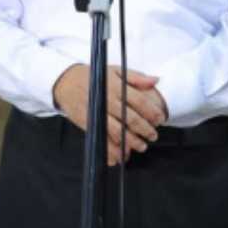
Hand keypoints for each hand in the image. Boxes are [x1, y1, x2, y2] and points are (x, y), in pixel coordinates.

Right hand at [53, 64, 167, 165]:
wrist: (67, 82)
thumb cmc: (94, 76)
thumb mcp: (115, 71)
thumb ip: (136, 77)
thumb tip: (156, 80)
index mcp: (116, 86)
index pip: (139, 101)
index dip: (152, 112)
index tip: (160, 119)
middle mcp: (108, 100)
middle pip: (130, 118)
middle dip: (145, 129)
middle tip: (153, 135)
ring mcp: (98, 113)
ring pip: (118, 131)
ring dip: (131, 141)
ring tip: (141, 146)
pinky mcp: (89, 123)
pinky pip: (103, 139)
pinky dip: (113, 150)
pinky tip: (121, 155)